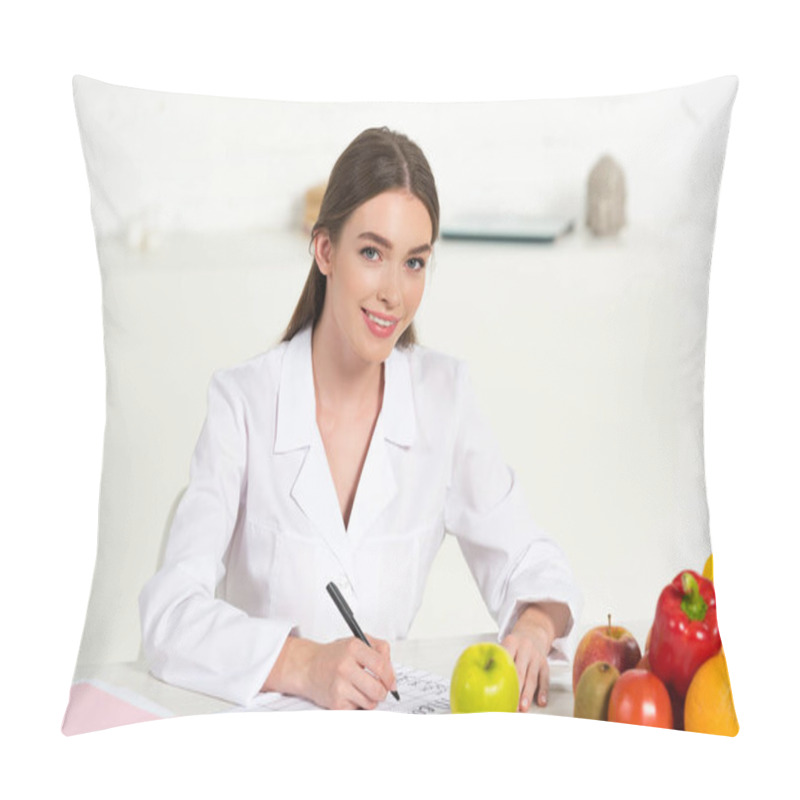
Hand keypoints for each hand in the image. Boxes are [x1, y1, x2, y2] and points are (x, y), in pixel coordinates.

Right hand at [263, 634, 396, 709]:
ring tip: (360, 689)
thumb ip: (381, 651)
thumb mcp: (358, 642)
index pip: (381, 666)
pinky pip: (358, 710)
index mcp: (353, 648)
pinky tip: (349, 694)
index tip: (392, 683)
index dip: (390, 677)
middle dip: (382, 692)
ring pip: (370, 702)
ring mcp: (339, 686)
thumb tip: (392, 677)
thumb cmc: (336, 656)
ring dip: (370, 699)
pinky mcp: (335, 703)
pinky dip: (357, 705)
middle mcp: (344, 666)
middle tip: (379, 688)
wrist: (308, 667)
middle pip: (378, 689)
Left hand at [501, 602, 569, 711]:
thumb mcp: (504, 643)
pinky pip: (545, 678)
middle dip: (515, 690)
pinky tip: (541, 701)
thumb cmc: (514, 643)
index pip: (505, 658)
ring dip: (527, 694)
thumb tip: (478, 674)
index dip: (501, 675)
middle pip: (519, 671)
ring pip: (532, 677)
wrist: (533, 631)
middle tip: (510, 705)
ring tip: (523, 707)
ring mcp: (536, 657)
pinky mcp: (544, 664)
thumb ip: (494, 657)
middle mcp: (525, 648)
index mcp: (511, 642)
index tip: (495, 688)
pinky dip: (543, 691)